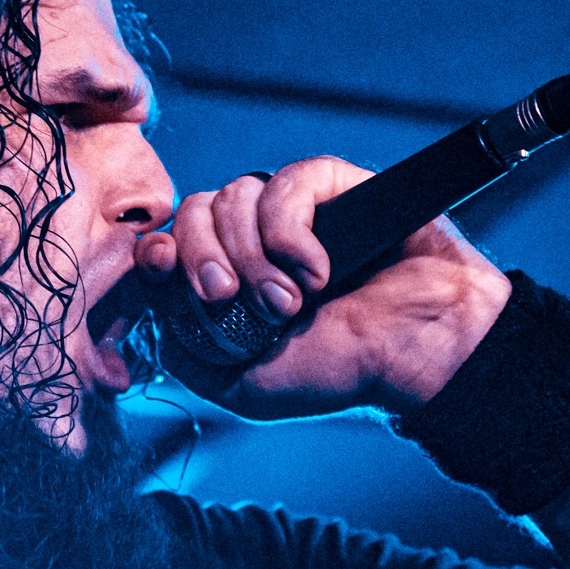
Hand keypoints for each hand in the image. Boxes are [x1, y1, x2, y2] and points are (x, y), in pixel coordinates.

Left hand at [133, 156, 512, 419]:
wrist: (417, 352)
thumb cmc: (341, 370)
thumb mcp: (244, 386)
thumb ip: (187, 354)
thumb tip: (153, 307)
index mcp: (228, 278)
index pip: (168, 241)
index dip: (158, 252)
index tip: (166, 274)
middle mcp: (253, 239)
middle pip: (192, 211)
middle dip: (203, 258)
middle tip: (231, 299)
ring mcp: (292, 210)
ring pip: (232, 196)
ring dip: (253, 256)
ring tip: (291, 302)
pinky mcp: (331, 185)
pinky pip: (284, 182)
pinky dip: (290, 231)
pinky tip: (317, 270)